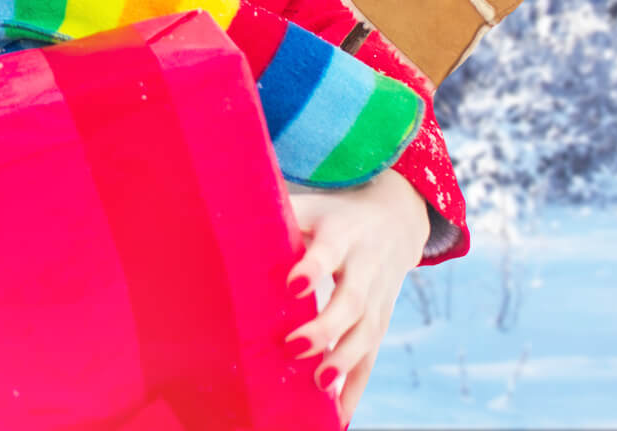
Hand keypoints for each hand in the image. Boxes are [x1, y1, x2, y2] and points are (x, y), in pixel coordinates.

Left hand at [284, 169, 431, 423]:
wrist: (395, 220)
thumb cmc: (333, 216)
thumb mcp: (311, 207)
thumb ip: (274, 215)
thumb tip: (221, 219)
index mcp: (341, 234)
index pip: (328, 252)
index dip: (312, 268)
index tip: (291, 285)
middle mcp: (364, 267)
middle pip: (351, 301)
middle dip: (326, 327)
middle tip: (293, 347)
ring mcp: (378, 298)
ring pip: (366, 333)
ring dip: (343, 361)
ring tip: (319, 385)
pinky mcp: (381, 321)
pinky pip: (371, 358)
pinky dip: (355, 387)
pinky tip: (339, 415)